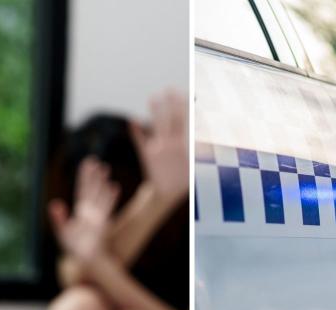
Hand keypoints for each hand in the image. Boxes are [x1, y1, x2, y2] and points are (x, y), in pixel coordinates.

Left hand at [49, 157, 119, 262]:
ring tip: (106, 170)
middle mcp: (90, 211)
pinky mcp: (103, 224)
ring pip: (99, 195)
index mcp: (81, 211)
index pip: (83, 189)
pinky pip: (106, 207)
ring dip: (102, 183)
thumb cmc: (75, 248)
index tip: (88, 163)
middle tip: (97, 161)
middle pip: (92, 189)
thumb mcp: (63, 232)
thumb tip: (54, 203)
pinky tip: (114, 187)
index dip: (85, 176)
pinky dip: (110, 197)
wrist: (87, 261)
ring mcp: (97, 216)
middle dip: (94, 176)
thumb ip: (58, 218)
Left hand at [130, 90, 188, 205]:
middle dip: (171, 104)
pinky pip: (141, 140)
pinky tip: (134, 120)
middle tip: (170, 89)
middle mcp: (170, 145)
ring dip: (155, 111)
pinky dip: (137, 131)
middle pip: (171, 119)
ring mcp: (158, 149)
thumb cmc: (182, 178)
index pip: (184, 121)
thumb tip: (202, 133)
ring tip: (153, 97)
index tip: (184, 93)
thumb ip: (196, 149)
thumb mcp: (193, 164)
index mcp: (183, 146)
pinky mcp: (146, 155)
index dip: (184, 106)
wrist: (166, 194)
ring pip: (157, 126)